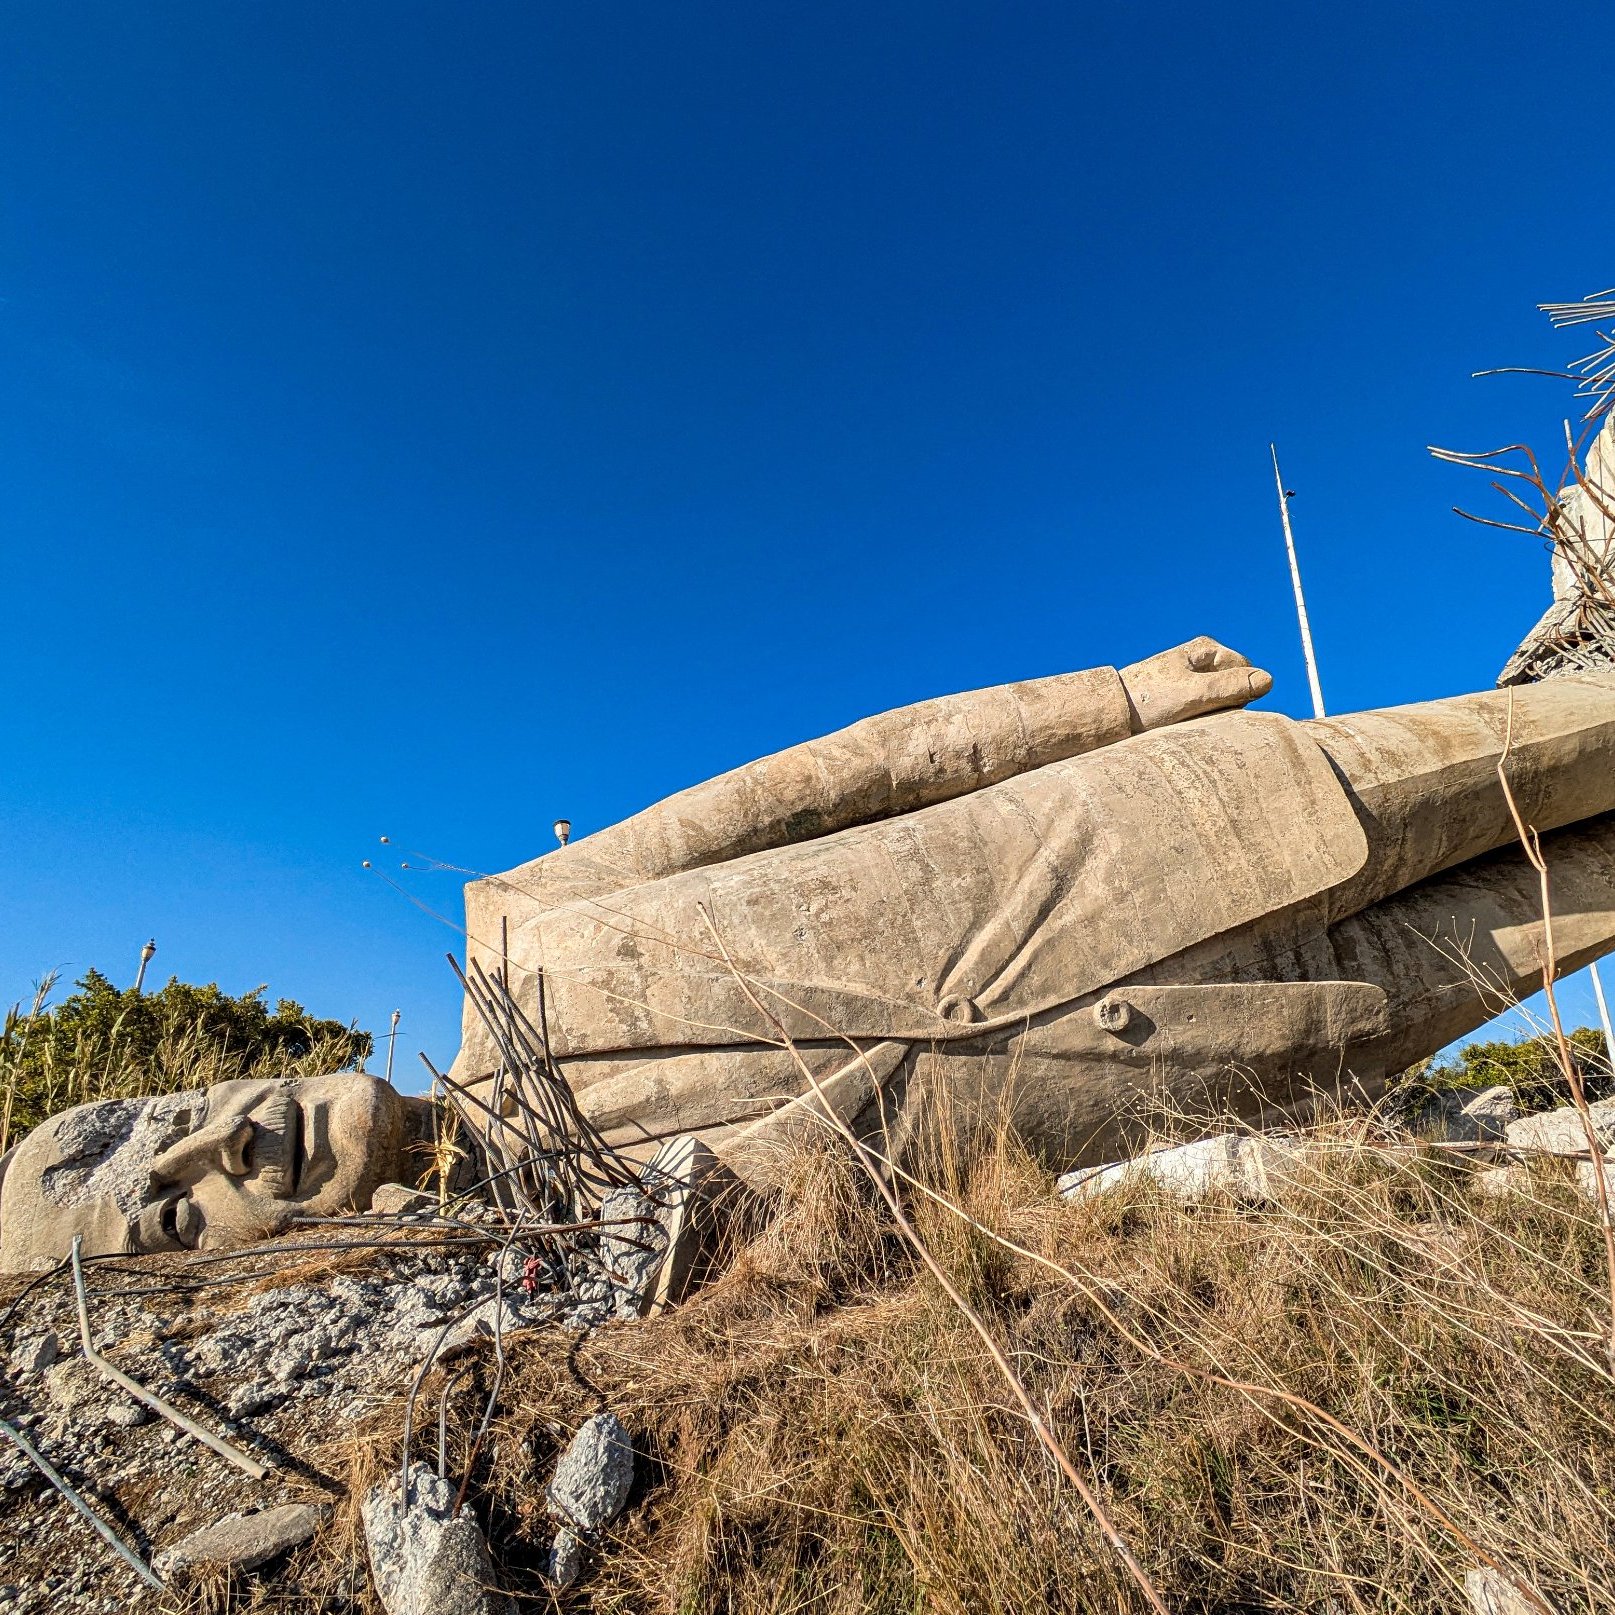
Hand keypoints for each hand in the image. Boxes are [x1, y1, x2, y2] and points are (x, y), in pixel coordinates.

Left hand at [1119, 637, 1273, 732]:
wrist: (1110, 715)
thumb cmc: (1149, 701)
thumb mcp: (1194, 695)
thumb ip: (1231, 687)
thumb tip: (1269, 680)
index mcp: (1206, 649)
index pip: (1247, 672)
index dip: (1238, 693)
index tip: (1214, 704)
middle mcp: (1201, 661)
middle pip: (1235, 688)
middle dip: (1224, 706)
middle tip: (1198, 716)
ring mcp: (1192, 680)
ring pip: (1220, 703)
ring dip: (1210, 716)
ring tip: (1185, 722)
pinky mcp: (1182, 699)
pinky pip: (1204, 712)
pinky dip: (1198, 721)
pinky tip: (1181, 727)